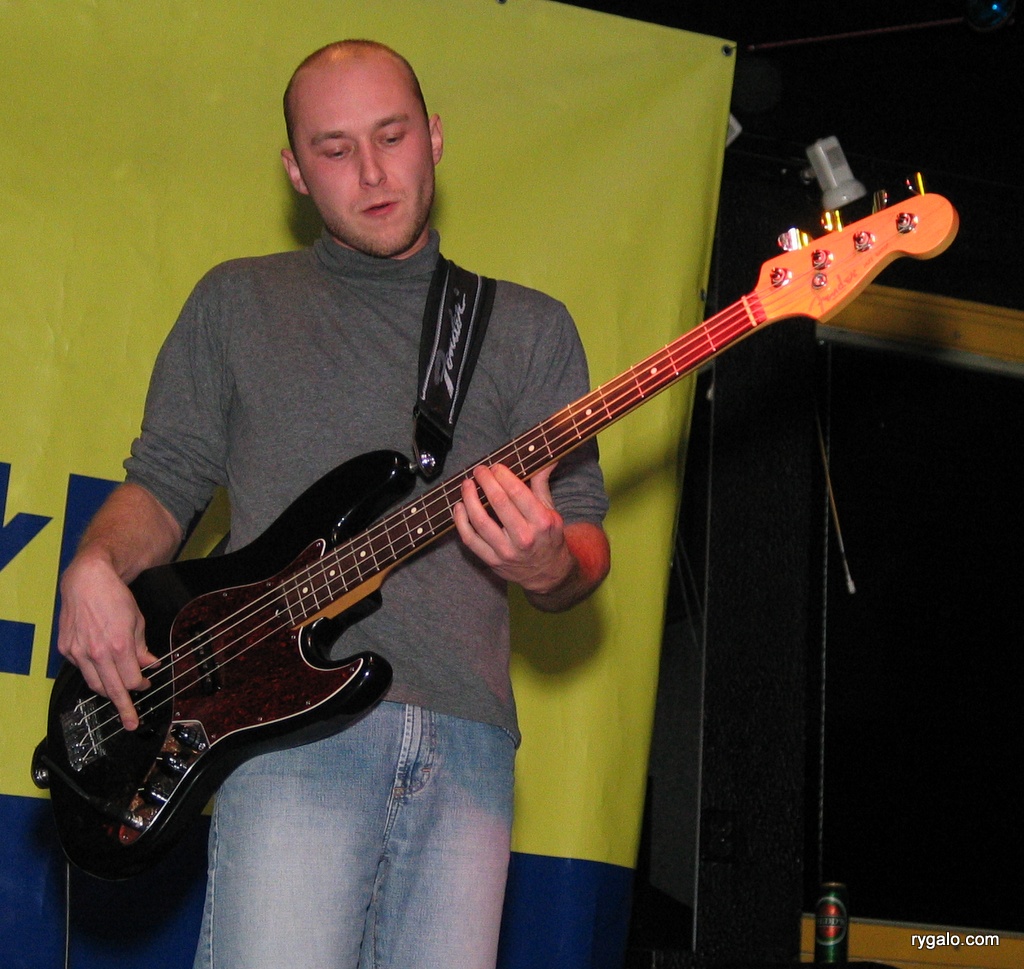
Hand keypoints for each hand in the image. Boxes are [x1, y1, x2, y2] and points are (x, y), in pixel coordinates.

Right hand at [57, 551, 158, 730]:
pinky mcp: (66, 649)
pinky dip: (92, 672)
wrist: (87, 581)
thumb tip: (150, 665)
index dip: (141, 685)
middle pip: (112, 689)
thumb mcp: (137, 621)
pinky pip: (81, 669)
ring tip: (118, 697)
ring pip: (94, 684)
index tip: (145, 686)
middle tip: (131, 723)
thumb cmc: (115, 598)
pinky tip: (100, 668)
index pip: (132, 680)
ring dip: (108, 692)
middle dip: (124, 708)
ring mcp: (78, 652)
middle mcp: (97, 653)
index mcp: (118, 646)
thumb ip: (142, 647)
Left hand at [453, 463, 576, 596]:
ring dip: (469, 498)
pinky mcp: (492, 561)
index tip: (496, 467)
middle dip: (485, 481)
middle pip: (498, 502)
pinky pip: (470, 539)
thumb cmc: (547, 536)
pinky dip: (460, 521)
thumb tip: (547, 458)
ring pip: (480, 520)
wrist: (547, 573)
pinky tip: (459, 506)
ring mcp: (506, 551)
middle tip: (479, 471)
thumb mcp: (550, 510)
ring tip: (466, 484)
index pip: (517, 492)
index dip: (502, 475)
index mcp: (542, 521)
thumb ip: (542, 484)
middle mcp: (524, 537)